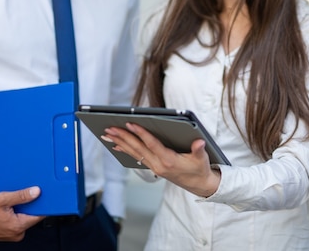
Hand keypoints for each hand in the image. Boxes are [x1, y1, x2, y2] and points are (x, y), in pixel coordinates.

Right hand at [0, 187, 43, 240]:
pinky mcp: (8, 235)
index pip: (39, 216)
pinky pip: (17, 224)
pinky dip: (15, 217)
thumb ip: (22, 195)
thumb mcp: (3, 199)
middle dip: (30, 207)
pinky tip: (8, 211)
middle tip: (22, 199)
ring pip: (24, 220)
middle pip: (32, 217)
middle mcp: (17, 234)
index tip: (44, 198)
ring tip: (12, 206)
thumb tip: (36, 192)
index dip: (42, 205)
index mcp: (18, 226)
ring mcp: (12, 236)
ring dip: (22, 212)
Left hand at [103, 123, 220, 197]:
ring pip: (134, 152)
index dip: (141, 133)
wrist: (198, 185)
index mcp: (169, 160)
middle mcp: (158, 164)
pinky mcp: (153, 166)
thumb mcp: (202, 159)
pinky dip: (125, 150)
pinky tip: (116, 145)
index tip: (131, 123)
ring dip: (120, 142)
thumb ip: (199, 149)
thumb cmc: (199, 169)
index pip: (152, 144)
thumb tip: (199, 141)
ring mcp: (154, 166)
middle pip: (137, 148)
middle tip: (110, 128)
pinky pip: (136, 157)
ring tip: (107, 134)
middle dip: (123, 137)